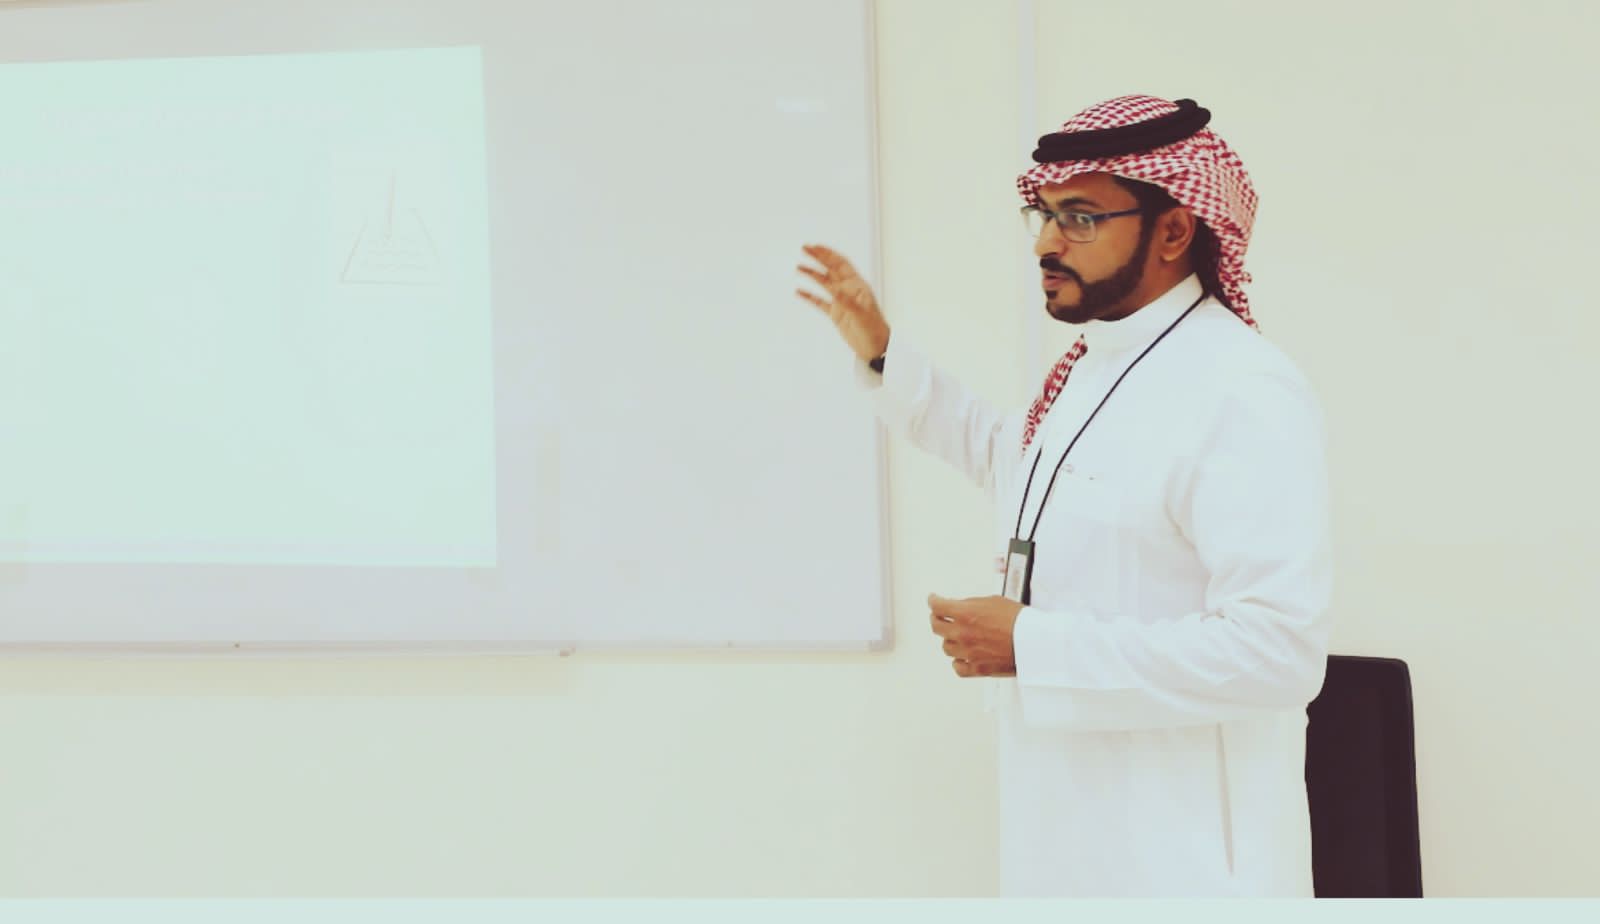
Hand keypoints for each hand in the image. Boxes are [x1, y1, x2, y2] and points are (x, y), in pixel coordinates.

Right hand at [796, 244, 890, 363]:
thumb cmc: (874, 329)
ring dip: (812, 274)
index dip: (829, 254)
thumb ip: (847, 301)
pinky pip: (819, 302)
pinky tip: (799, 292)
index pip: (841, 264)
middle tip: (805, 249)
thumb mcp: (861, 314)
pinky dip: (809, 296)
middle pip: (831, 269)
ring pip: (824, 283)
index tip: (816, 246)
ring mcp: (841, 301)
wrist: (875, 347)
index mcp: (857, 286)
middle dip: (818, 258)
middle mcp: (848, 290)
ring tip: (799, 267)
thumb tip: (834, 290)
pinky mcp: (836, 313)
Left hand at [928, 593, 1022, 677]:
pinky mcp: (977, 668)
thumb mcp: (993, 601)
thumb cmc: (1020, 620)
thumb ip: (971, 604)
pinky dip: (957, 661)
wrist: (1034, 642)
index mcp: (966, 614)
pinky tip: (961, 656)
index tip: (933, 599)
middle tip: (939, 616)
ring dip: (949, 639)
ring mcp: (968, 653)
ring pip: (946, 647)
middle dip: (937, 618)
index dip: (933, 600)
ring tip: (955, 635)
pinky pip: (958, 667)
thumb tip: (960, 606)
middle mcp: (963, 634)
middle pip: (936, 626)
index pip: (937, 606)